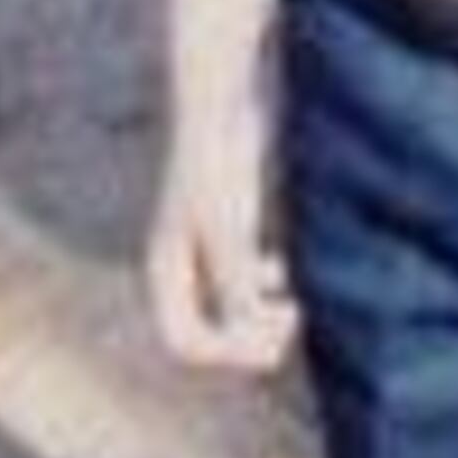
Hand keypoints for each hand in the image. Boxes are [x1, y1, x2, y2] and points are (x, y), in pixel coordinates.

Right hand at [144, 126, 297, 373]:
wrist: (220, 106)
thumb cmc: (218, 167)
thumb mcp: (228, 231)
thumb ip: (237, 285)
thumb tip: (249, 332)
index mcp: (166, 273)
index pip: (187, 341)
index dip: (228, 352)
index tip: (272, 333)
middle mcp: (179, 266)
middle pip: (207, 333)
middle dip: (247, 339)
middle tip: (290, 322)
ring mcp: (203, 248)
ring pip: (226, 309)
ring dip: (259, 320)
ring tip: (292, 309)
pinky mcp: (229, 226)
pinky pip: (241, 281)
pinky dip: (263, 289)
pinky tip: (279, 275)